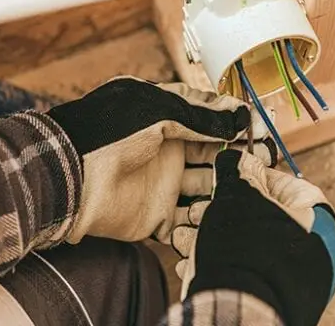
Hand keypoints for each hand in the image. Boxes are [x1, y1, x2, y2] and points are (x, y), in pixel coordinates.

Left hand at [47, 77, 275, 243]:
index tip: (257, 129)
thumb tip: (239, 115)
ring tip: (251, 190)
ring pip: (207, 189)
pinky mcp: (157, 217)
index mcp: (163, 120)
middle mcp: (166, 151)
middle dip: (237, 159)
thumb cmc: (106, 133)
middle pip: (213, 156)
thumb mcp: (155, 111)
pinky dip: (206, 222)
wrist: (71, 178)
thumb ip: (200, 116)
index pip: (207, 119)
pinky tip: (226, 217)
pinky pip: (189, 223)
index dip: (232, 123)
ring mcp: (163, 185)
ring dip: (227, 190)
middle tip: (263, 163)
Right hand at [173, 149, 334, 325]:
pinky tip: (189, 260)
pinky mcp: (267, 289)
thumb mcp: (236, 194)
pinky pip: (238, 266)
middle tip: (196, 212)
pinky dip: (213, 260)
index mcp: (311, 213)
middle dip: (216, 211)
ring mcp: (287, 269)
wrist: (237, 308)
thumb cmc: (244, 248)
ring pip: (240, 241)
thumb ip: (236, 169)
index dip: (244, 174)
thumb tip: (235, 159)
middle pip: (254, 212)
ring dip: (206, 235)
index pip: (279, 180)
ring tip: (184, 238)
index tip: (220, 175)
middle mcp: (306, 242)